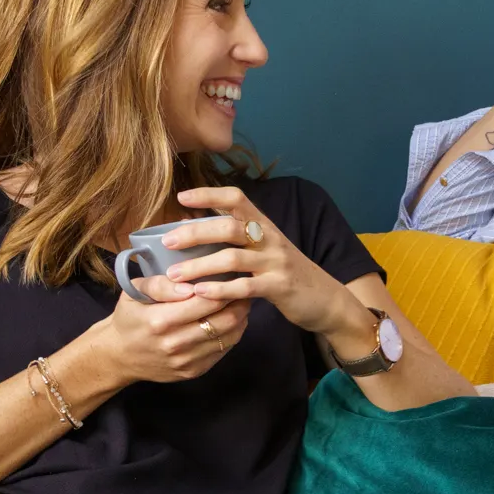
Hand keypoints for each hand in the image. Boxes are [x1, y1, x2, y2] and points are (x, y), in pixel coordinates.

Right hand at [88, 272, 249, 383]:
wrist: (119, 355)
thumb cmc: (129, 318)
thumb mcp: (134, 292)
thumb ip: (160, 284)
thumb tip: (190, 286)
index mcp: (160, 320)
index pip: (207, 300)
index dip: (226, 286)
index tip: (234, 274)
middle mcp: (175, 343)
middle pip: (225, 319)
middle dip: (239, 300)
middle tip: (245, 287)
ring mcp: (186, 361)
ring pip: (230, 336)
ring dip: (241, 317)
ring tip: (242, 302)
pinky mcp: (193, 371)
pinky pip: (223, 350)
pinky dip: (233, 334)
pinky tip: (231, 321)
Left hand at [162, 187, 365, 343]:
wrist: (325, 299)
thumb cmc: (286, 272)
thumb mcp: (265, 247)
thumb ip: (237, 236)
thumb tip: (194, 224)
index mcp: (264, 225)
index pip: (237, 197)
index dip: (209, 194)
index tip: (182, 197)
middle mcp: (269, 238)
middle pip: (229, 226)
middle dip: (195, 233)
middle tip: (168, 241)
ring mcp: (275, 262)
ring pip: (232, 258)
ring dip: (200, 265)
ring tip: (174, 274)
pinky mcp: (279, 287)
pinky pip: (245, 286)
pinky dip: (221, 289)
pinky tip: (200, 293)